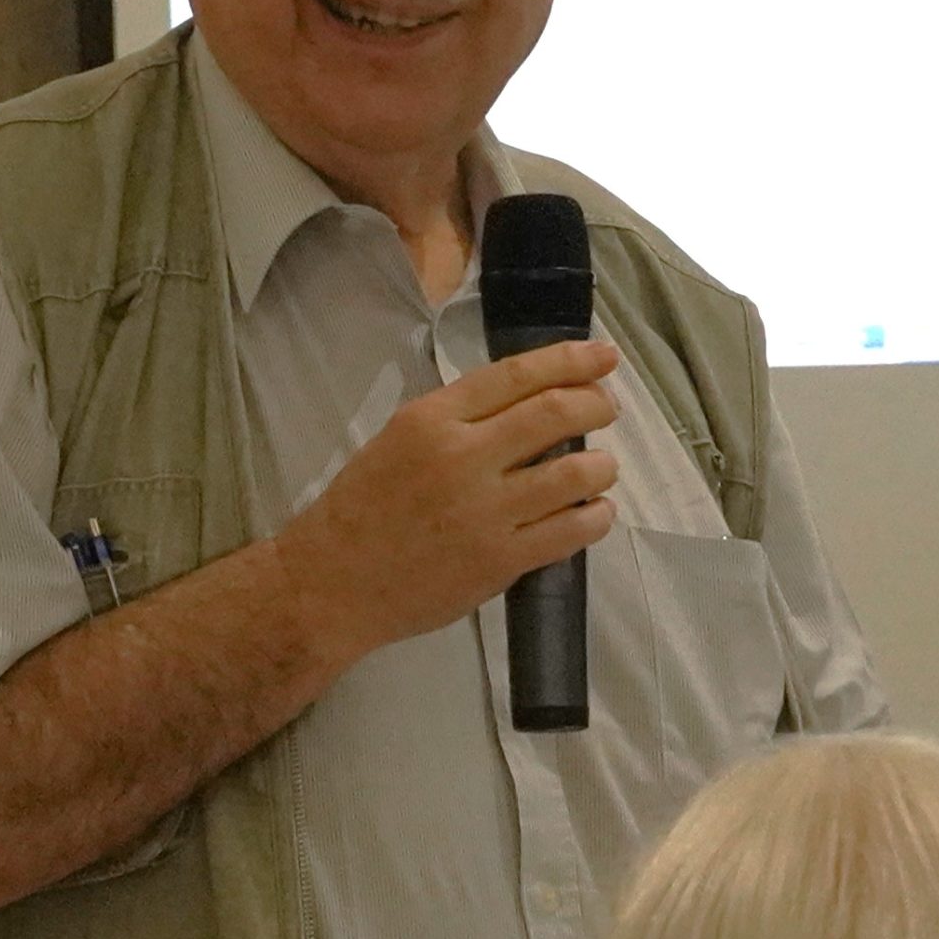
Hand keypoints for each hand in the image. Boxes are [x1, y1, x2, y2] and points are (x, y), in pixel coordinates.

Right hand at [276, 338, 620, 666]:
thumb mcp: (398, 438)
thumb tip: (530, 402)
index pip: (516, 374)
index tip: (603, 356)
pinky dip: (597, 516)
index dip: (570, 360)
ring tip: (601, 468)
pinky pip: (572, 531)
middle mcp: (461, 457)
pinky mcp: (500, 560)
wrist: (332, 583)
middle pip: (555, 413)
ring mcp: (484, 511)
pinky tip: (595, 513)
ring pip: (575, 474)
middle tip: (606, 408)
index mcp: (431, 419)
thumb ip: (458, 419)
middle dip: (597, 404)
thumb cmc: (362, 507)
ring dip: (602, 465)